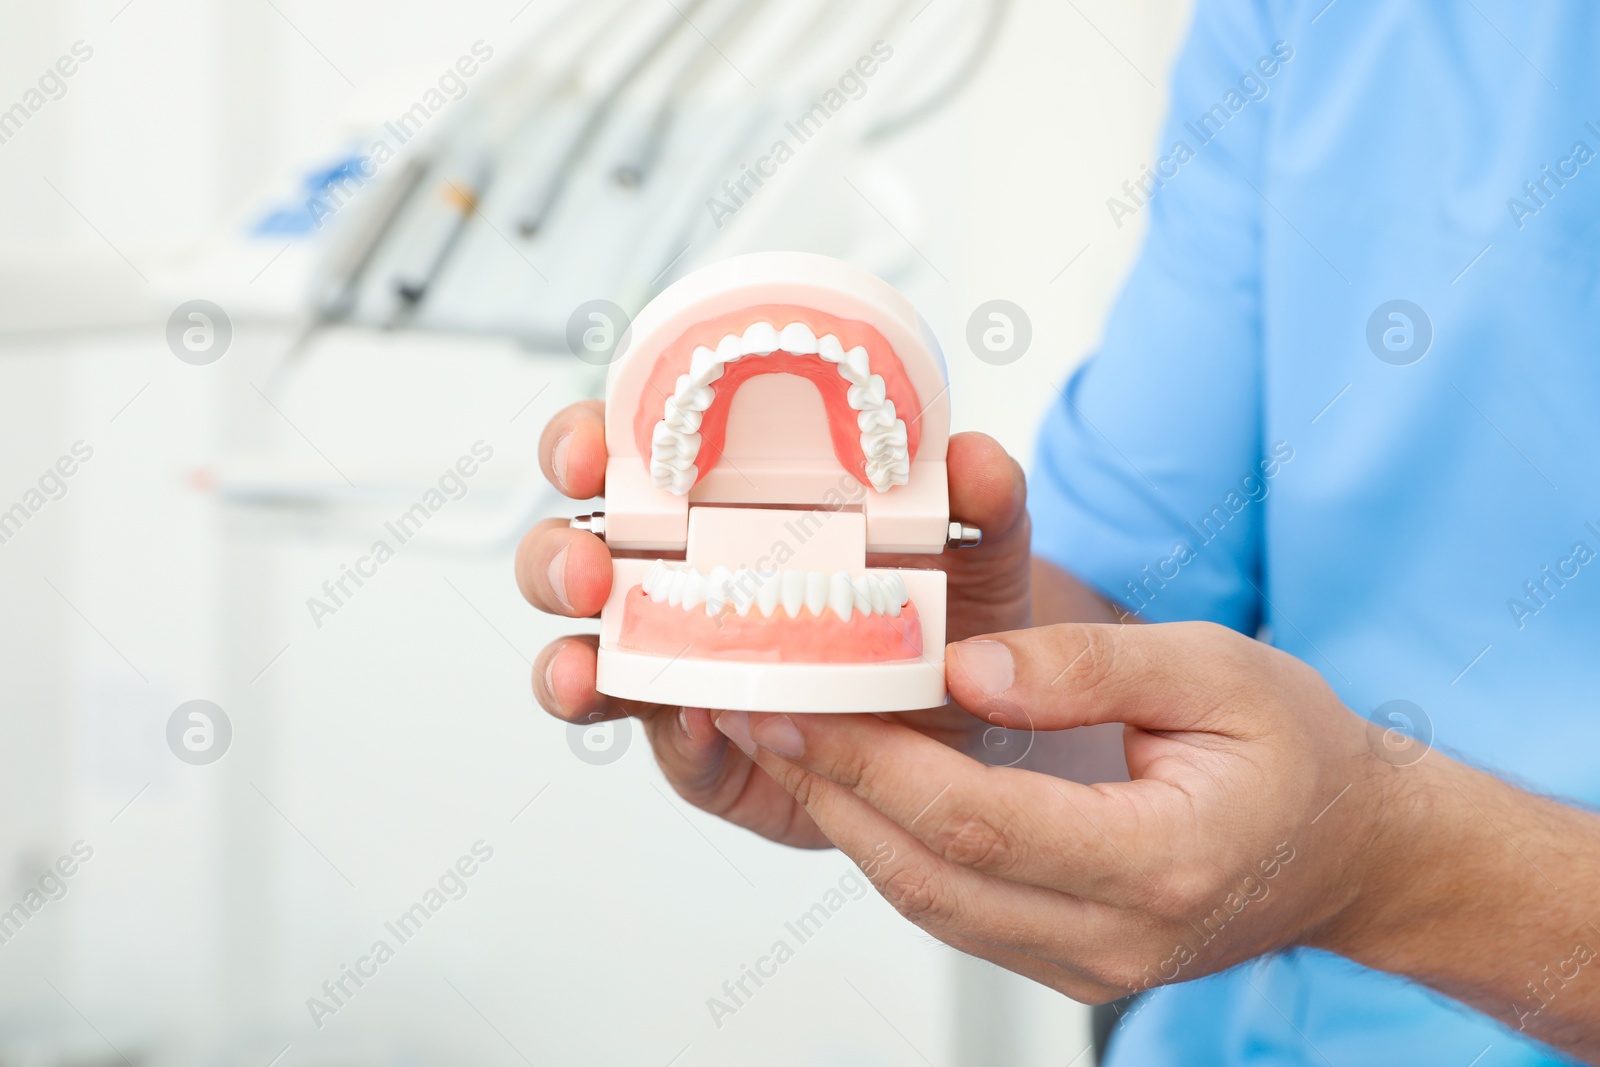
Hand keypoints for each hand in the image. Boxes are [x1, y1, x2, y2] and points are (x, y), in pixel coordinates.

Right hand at [514, 399, 1034, 847]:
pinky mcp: (704, 748)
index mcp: (725, 501)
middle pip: (577, 553)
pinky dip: (670, 738)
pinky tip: (695, 727)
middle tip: (588, 570)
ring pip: (583, 655)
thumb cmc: (950, 611)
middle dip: (557, 558)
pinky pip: (664, 744)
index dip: (588, 444)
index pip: (629, 455)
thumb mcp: (979, 549)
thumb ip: (984, 500)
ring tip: (588, 673)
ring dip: (566, 663)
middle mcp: (681, 576)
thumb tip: (972, 459)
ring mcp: (680, 666)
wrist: (975, 726)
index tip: (592, 453)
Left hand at [712, 621, 1391, 999]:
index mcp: (1162, 861)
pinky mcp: (1066, 961)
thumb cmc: (1297, 750)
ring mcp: (1088, 965)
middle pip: (930, 875)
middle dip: (829, 790)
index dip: (872, 764)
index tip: (793, 703)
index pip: (977, 823)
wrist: (1352, 849)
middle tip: (752, 712)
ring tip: (781, 740)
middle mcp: (1116, 937)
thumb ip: (1089, 669)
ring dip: (845, 820)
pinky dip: (891, 846)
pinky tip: (851, 783)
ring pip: (928, 903)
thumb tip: (964, 670)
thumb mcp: (1215, 669)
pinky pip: (954, 910)